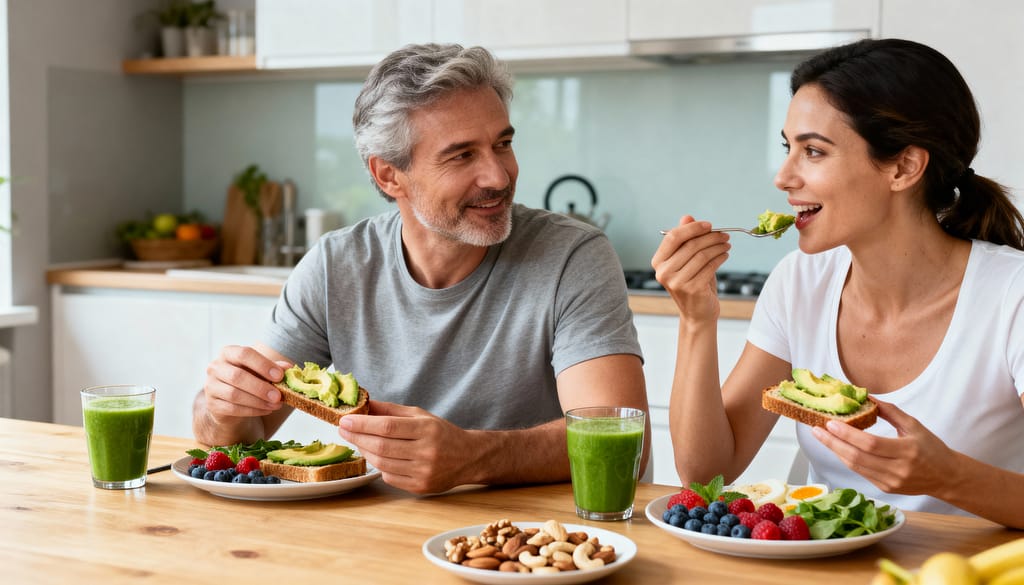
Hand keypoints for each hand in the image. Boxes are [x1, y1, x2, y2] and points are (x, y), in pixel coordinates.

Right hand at [202, 345, 286, 421]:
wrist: (231, 401)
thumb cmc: (249, 380)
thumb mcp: (261, 371)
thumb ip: (274, 368)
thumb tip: (289, 368)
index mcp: (228, 353)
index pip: (244, 354)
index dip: (263, 364)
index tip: (279, 376)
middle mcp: (216, 367)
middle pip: (237, 376)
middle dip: (260, 387)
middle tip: (278, 396)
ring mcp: (211, 386)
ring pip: (234, 395)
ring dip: (258, 401)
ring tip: (276, 404)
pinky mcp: (212, 404)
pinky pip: (232, 409)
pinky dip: (252, 411)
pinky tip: (267, 410)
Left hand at [337, 401, 473, 493]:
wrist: (469, 458)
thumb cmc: (442, 433)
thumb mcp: (420, 415)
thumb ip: (391, 410)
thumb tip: (364, 404)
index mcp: (427, 429)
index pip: (387, 427)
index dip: (362, 424)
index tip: (345, 420)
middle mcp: (426, 452)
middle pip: (381, 446)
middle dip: (357, 437)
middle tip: (343, 430)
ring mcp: (424, 472)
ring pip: (382, 464)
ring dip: (365, 452)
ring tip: (358, 441)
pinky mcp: (420, 487)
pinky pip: (390, 477)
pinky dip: (379, 466)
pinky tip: (377, 456)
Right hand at [651, 216, 730, 320]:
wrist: (697, 313)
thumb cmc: (692, 283)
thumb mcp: (687, 260)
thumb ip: (685, 239)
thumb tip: (687, 217)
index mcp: (658, 262)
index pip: (673, 237)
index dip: (692, 228)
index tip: (709, 225)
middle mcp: (663, 272)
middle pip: (690, 245)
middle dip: (710, 237)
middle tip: (724, 235)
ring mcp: (676, 282)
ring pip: (702, 255)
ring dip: (718, 247)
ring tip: (726, 244)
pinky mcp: (691, 289)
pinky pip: (709, 266)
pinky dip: (720, 258)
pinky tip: (725, 256)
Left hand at [811, 400, 956, 495]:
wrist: (947, 477)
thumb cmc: (931, 448)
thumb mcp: (914, 425)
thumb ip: (890, 411)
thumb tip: (867, 397)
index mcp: (907, 451)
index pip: (870, 444)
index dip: (848, 434)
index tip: (830, 423)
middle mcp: (898, 470)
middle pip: (857, 457)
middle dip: (833, 443)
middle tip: (816, 430)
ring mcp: (890, 482)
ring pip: (855, 467)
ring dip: (836, 451)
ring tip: (821, 437)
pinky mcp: (885, 488)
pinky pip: (860, 472)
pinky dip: (846, 459)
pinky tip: (837, 448)